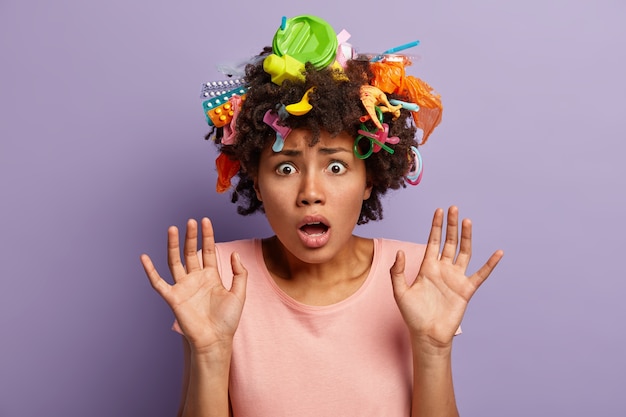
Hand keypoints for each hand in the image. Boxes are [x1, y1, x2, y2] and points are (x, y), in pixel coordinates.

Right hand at [140, 218, 246, 353]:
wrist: (216, 340)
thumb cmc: (228, 320)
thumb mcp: (239, 293)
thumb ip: (239, 273)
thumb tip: (235, 253)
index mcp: (211, 276)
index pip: (207, 251)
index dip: (207, 236)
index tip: (205, 221)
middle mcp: (195, 279)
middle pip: (190, 252)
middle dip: (191, 237)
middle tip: (191, 221)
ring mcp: (183, 287)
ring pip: (175, 261)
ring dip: (173, 246)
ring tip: (173, 229)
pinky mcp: (173, 298)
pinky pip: (158, 282)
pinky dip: (150, 271)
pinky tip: (144, 258)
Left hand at [390, 206, 502, 349]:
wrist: (427, 335)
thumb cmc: (412, 315)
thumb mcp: (400, 292)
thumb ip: (398, 272)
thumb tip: (400, 252)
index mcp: (427, 267)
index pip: (433, 241)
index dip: (436, 226)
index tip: (438, 210)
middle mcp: (443, 269)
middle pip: (450, 242)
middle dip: (451, 225)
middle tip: (454, 208)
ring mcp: (456, 278)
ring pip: (464, 252)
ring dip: (466, 237)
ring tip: (467, 221)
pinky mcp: (466, 290)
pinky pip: (481, 274)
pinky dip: (490, 264)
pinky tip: (498, 253)